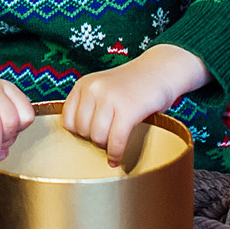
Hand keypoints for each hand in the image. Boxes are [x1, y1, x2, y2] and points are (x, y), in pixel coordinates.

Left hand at [63, 44, 208, 165]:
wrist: (162, 69)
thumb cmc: (133, 85)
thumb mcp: (104, 88)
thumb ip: (90, 106)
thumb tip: (79, 139)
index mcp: (84, 84)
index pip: (67, 120)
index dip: (79, 133)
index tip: (91, 136)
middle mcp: (93, 89)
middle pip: (82, 131)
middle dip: (94, 139)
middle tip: (108, 139)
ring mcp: (111, 98)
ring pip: (97, 137)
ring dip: (106, 147)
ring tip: (114, 145)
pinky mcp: (129, 109)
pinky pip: (116, 140)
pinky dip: (116, 154)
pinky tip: (117, 159)